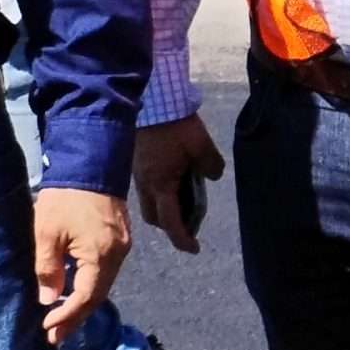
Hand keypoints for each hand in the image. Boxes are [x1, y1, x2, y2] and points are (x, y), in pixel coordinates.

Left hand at [34, 189, 129, 342]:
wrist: (92, 162)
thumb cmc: (65, 197)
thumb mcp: (47, 232)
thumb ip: (48, 269)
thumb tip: (49, 299)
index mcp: (102, 254)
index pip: (86, 297)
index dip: (66, 316)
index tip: (47, 329)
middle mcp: (119, 255)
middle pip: (98, 295)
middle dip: (75, 317)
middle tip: (54, 337)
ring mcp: (123, 247)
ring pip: (103, 284)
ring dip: (82, 303)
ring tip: (61, 320)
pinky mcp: (120, 239)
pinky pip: (106, 271)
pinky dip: (89, 286)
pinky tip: (74, 293)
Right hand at [133, 115, 223, 250]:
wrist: (152, 101)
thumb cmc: (176, 125)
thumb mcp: (202, 146)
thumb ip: (211, 166)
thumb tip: (212, 176)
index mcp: (160, 185)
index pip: (170, 222)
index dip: (182, 239)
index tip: (194, 249)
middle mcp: (145, 184)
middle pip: (155, 217)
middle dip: (171, 226)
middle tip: (190, 224)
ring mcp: (138, 174)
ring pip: (149, 203)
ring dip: (165, 208)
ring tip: (185, 201)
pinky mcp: (136, 163)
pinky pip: (147, 187)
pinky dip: (160, 193)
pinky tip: (174, 180)